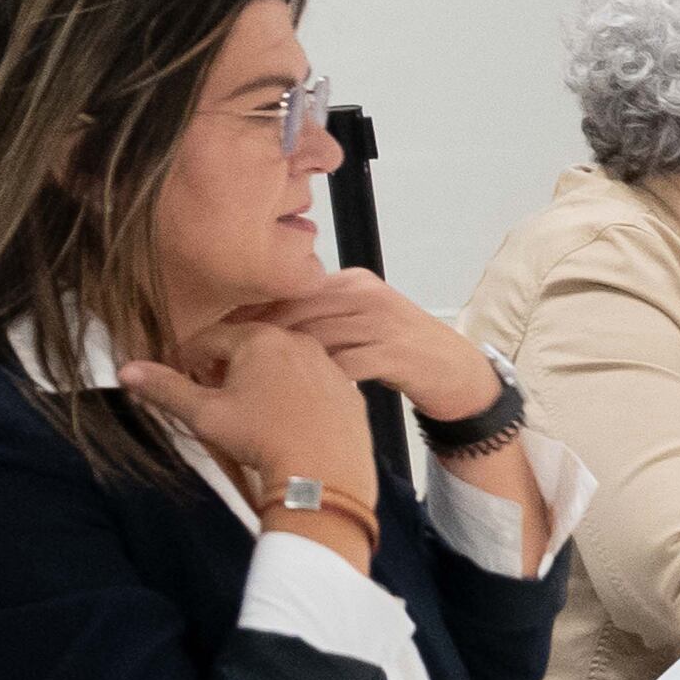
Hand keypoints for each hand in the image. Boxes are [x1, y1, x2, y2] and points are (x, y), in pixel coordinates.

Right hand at [119, 321, 374, 523]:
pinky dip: (296, 396)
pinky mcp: (351, 394)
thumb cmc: (259, 439)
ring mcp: (331, 367)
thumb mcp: (204, 414)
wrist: (325, 476)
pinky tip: (287, 422)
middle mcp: (301, 342)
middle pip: (250, 346)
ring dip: (262, 379)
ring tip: (249, 410)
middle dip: (225, 365)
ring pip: (285, 364)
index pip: (211, 337)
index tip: (180, 377)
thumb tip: (125, 370)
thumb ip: (165, 388)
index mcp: (260, 339)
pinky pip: (314, 386)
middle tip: (213, 395)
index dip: (189, 356)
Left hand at [237, 274, 498, 423]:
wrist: (458, 373)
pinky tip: (298, 397)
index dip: (255, 313)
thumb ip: (325, 315)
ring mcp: (383, 323)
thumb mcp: (364, 320)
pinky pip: (343, 365)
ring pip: (316, 338)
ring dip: (281, 363)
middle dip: (259, 338)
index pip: (292, 291)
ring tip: (251, 383)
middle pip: (298, 312)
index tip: (222, 334)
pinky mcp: (396, 353)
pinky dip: (318, 381)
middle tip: (224, 362)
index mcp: (354, 282)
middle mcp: (367, 296)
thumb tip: (265, 324)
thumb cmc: (402, 351)